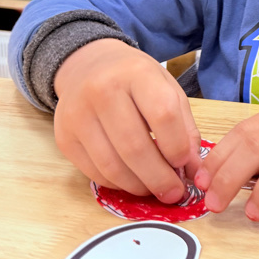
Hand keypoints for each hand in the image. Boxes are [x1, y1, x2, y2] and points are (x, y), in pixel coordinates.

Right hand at [53, 39, 201, 200]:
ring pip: (112, 166)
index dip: (178, 147)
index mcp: (136, 72)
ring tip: (156, 189)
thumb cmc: (135, 79)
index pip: (163, 115)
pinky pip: (95, 173)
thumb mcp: (167, 89)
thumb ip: (184, 128)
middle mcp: (102, 90)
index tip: (185, 165)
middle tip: (175, 193)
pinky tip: (133, 180)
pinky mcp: (64, 137)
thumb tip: (194, 172)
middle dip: (160, 178)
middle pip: (134, 147)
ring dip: (139, 186)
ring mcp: (77, 115)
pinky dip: (118, 184)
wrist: (88, 66)